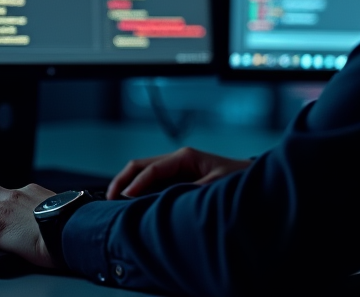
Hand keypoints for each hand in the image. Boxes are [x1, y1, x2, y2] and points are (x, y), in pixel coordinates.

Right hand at [106, 146, 250, 199]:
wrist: (251, 179)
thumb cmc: (237, 178)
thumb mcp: (216, 184)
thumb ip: (193, 190)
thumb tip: (170, 199)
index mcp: (184, 157)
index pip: (151, 169)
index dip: (136, 184)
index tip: (125, 200)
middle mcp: (177, 160)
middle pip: (140, 165)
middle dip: (122, 180)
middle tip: (108, 198)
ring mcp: (176, 168)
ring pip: (143, 172)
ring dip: (128, 184)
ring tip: (114, 201)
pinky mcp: (177, 178)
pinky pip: (151, 182)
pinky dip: (138, 190)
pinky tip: (131, 202)